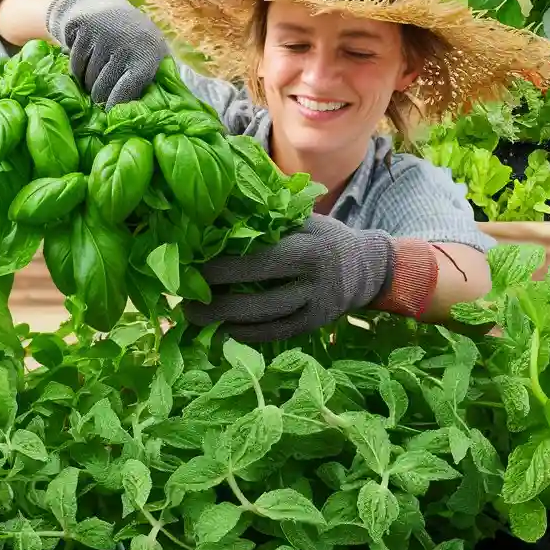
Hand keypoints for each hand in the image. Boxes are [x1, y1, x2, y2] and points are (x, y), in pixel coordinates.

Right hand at [46, 0, 170, 105]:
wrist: (104, 7)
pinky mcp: (82, 29)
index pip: (127, 91)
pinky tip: (86, 62)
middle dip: (99, 97)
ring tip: (95, 76)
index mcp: (148, 55)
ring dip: (87, 84)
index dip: (115, 105)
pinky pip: (74, 66)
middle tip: (100, 97)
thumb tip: (146, 112)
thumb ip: (153, 81)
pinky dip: (77, 70)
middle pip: (102, 89)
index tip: (109, 113)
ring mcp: (103, 34)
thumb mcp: (152, 55)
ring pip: (86, 80)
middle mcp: (126, 43)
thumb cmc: (134, 41)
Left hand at [181, 215, 428, 342]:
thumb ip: (269, 219)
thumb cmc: (323, 237)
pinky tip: (220, 331)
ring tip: (193, 317)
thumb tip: (217, 215)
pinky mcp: (314, 325)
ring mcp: (316, 306)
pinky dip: (245, 334)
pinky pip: (275, 333)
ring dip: (224, 321)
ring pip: (265, 319)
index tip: (191, 266)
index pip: (259, 259)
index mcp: (308, 246)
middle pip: (258, 294)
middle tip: (182, 299)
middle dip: (216, 299)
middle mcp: (314, 278)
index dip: (223, 267)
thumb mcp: (303, 219)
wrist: (367, 267)